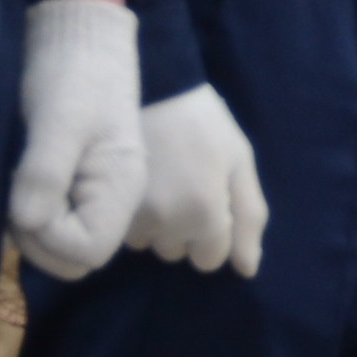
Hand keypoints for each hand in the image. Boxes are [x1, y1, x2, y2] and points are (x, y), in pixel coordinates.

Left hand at [5, 0, 146, 278]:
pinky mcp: (80, 185)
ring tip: (18, 189)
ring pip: (65, 245)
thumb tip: (27, 223)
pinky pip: (59, 223)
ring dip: (33, 230)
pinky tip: (24, 185)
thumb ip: (43, 173)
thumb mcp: (57, 120)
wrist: (79, 37)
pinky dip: (35, 216)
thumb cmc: (72, 73)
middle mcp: (116, 198)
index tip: (25, 205)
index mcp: (121, 186)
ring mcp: (98, 193)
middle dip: (38, 241)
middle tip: (16, 201)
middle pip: (78, 258)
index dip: (49, 240)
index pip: (89, 251)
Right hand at [126, 86, 272, 278]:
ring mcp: (132, 216)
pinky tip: (142, 185)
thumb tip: (248, 269)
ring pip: (151, 245)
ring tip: (162, 180)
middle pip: (179, 253)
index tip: (210, 196)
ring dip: (159, 224)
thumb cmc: (204, 123)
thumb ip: (249, 216)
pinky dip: (135, 216)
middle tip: (184, 183)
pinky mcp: (107, 204)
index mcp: (204, 211)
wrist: (152, 86)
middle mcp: (166, 222)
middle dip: (186, 228)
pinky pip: (126, 232)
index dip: (215, 231)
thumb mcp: (240, 161)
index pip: (211, 259)